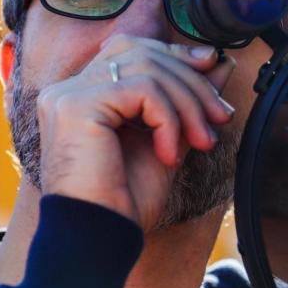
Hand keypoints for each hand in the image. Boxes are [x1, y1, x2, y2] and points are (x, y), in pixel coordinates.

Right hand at [36, 35, 235, 229]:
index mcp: (84, 95)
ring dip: (187, 104)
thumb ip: (186, 101)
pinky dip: (168, 119)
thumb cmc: (127, 200)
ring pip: (146, 69)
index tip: (214, 69)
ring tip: (201, 141)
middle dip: (192, 83)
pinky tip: (169, 152)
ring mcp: (67, 95)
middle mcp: (69, 89)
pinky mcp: (75, 106)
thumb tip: (220, 64)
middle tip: (219, 118)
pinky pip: (141, 90)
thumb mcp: (169, 139)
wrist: (102, 237)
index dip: (176, 55)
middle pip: (143, 54)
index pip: (133, 50)